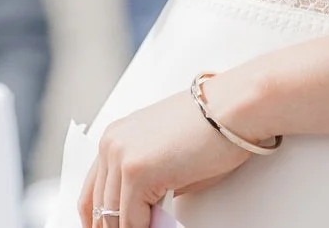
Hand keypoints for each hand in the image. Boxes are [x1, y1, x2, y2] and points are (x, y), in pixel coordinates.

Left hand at [80, 89, 252, 227]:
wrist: (234, 110)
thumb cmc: (212, 130)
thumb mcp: (167, 159)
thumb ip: (146, 186)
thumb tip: (143, 216)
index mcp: (115, 137)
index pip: (94, 191)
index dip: (99, 220)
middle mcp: (111, 144)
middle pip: (99, 206)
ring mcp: (122, 157)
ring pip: (112, 217)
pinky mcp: (137, 172)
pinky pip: (131, 220)